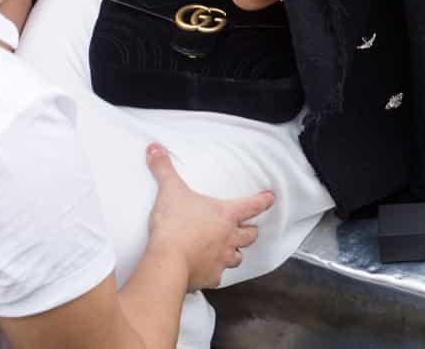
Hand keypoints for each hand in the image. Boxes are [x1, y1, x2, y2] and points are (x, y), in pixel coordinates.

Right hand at [142, 142, 272, 290]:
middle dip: (250, 231)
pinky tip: (206, 270)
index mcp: (224, 215)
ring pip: (238, 257)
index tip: (270, 199)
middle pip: (250, 235)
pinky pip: (218, 276)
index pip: (252, 205)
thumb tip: (154, 147)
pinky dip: (214, 272)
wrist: (168, 260)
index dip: (262, 201)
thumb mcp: (169, 190)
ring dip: (235, 253)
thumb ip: (163, 168)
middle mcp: (229, 237)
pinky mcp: (211, 277)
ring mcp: (222, 259)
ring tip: (228, 251)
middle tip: (247, 229)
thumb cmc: (174, 224)